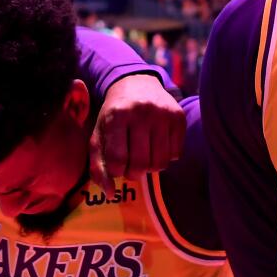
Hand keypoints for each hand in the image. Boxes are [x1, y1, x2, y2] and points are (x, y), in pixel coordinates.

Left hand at [88, 74, 184, 188]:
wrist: (137, 83)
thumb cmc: (114, 116)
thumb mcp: (99, 135)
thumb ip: (97, 166)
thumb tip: (110, 193)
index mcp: (117, 115)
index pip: (117, 159)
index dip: (116, 171)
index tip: (116, 166)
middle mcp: (141, 112)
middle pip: (140, 164)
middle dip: (134, 173)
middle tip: (131, 167)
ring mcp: (163, 114)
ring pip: (160, 163)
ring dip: (150, 168)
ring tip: (143, 157)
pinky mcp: (178, 117)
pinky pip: (175, 155)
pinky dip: (165, 158)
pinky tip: (156, 146)